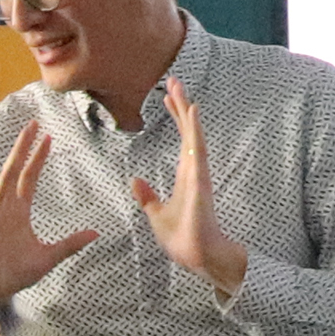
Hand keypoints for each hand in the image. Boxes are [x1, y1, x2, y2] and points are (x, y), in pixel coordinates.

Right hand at [0, 120, 101, 322]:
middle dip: (27, 147)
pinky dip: (6, 177)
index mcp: (19, 214)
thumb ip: (69, 245)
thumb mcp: (47, 258)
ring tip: (27, 131)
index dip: (38, 159)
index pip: (29, 179)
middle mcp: (7, 208)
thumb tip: (95, 233)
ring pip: (9, 175)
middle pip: (19, 170)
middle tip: (36, 123)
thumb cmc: (12, 276)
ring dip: (18, 153)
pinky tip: (14, 161)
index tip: (48, 139)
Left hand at [129, 78, 250, 299]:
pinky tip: (192, 111)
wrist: (196, 255)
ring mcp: (197, 172)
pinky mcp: (199, 179)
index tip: (167, 97)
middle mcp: (193, 169)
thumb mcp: (156, 214)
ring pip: (192, 134)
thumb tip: (135, 180)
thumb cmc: (182, 238)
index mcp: (184, 174)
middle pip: (187, 130)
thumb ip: (147, 197)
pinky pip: (197, 149)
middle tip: (173, 80)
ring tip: (179, 87)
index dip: (175, 117)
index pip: (180, 139)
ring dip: (186, 110)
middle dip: (180, 105)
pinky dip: (194, 129)